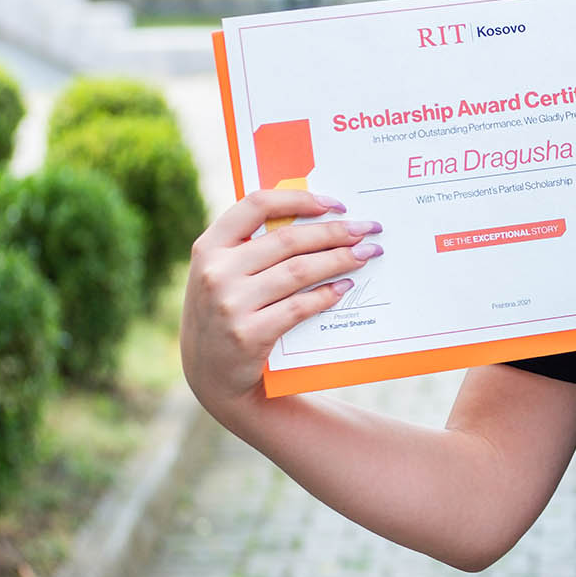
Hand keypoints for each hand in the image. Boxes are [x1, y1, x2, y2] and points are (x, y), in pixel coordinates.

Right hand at [180, 188, 381, 415]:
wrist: (211, 377)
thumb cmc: (226, 314)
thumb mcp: (222, 275)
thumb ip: (251, 247)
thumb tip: (315, 217)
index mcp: (209, 247)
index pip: (256, 205)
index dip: (299, 199)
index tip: (335, 205)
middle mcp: (216, 272)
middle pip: (288, 240)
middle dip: (334, 232)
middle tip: (366, 231)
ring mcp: (230, 304)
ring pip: (299, 271)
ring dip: (339, 260)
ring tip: (364, 255)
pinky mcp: (249, 335)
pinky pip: (299, 307)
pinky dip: (327, 295)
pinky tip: (345, 287)